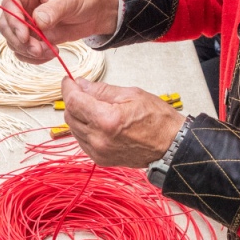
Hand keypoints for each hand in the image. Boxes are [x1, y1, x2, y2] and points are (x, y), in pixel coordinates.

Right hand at [0, 0, 119, 63]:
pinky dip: (34, 57)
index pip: (9, 4)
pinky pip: (24, 50)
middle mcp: (23, 4)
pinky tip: (50, 53)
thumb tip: (37, 21)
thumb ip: (52, 11)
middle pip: (7, 25)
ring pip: (14, 40)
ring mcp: (27, 21)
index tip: (24, 36)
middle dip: (20, 40)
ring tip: (49, 51)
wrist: (96, 10)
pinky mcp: (34, 36)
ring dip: (28, 51)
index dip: (13, 21)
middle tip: (37, 49)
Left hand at [60, 77, 185, 167]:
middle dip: (73, 100)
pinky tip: (96, 121)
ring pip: (73, 128)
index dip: (68, 88)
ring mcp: (99, 151)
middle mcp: (99, 139)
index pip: (74, 101)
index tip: (68, 80)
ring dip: (78, 115)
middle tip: (82, 90)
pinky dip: (84, 128)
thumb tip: (81, 84)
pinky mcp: (100, 159)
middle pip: (70, 115)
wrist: (171, 146)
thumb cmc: (157, 120)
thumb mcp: (131, 94)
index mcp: (107, 120)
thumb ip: (102, 90)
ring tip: (93, 106)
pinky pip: (82, 140)